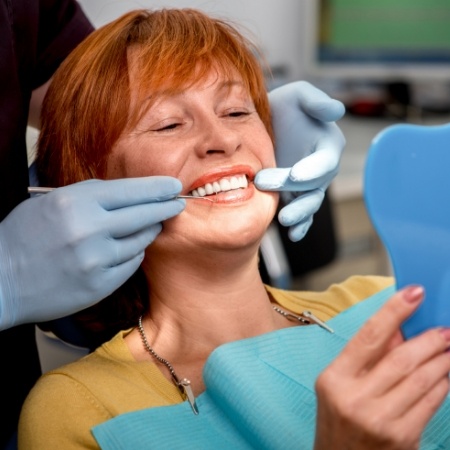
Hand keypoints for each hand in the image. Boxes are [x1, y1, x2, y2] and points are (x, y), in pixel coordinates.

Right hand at [0, 177, 184, 329]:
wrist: (2, 280)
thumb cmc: (24, 236)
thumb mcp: (52, 202)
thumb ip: (91, 197)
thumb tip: (130, 195)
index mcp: (75, 202)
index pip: (130, 191)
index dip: (156, 188)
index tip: (174, 185)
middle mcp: (89, 230)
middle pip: (143, 214)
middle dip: (165, 207)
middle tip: (178, 204)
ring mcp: (96, 260)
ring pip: (141, 240)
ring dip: (149, 231)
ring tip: (153, 224)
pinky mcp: (100, 284)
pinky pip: (131, 263)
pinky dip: (133, 254)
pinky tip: (130, 248)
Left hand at [254, 81, 345, 240]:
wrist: (265, 123)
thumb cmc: (284, 106)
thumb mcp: (298, 95)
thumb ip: (316, 102)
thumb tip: (336, 111)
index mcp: (327, 145)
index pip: (325, 161)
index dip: (313, 169)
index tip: (296, 174)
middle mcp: (321, 168)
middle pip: (314, 185)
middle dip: (294, 189)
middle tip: (265, 184)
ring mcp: (308, 185)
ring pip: (309, 203)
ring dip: (299, 214)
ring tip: (285, 220)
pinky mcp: (294, 196)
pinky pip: (302, 213)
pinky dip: (300, 225)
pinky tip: (293, 234)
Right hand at [314, 286, 449, 449]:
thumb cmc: (338, 420)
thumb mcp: (340, 384)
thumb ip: (367, 355)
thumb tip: (399, 327)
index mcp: (335, 378)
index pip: (368, 336)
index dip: (393, 311)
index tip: (414, 293)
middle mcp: (355, 398)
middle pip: (401, 358)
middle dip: (429, 340)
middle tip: (444, 329)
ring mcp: (379, 420)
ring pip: (421, 379)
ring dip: (441, 360)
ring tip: (449, 348)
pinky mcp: (402, 438)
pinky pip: (430, 403)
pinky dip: (442, 384)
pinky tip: (446, 374)